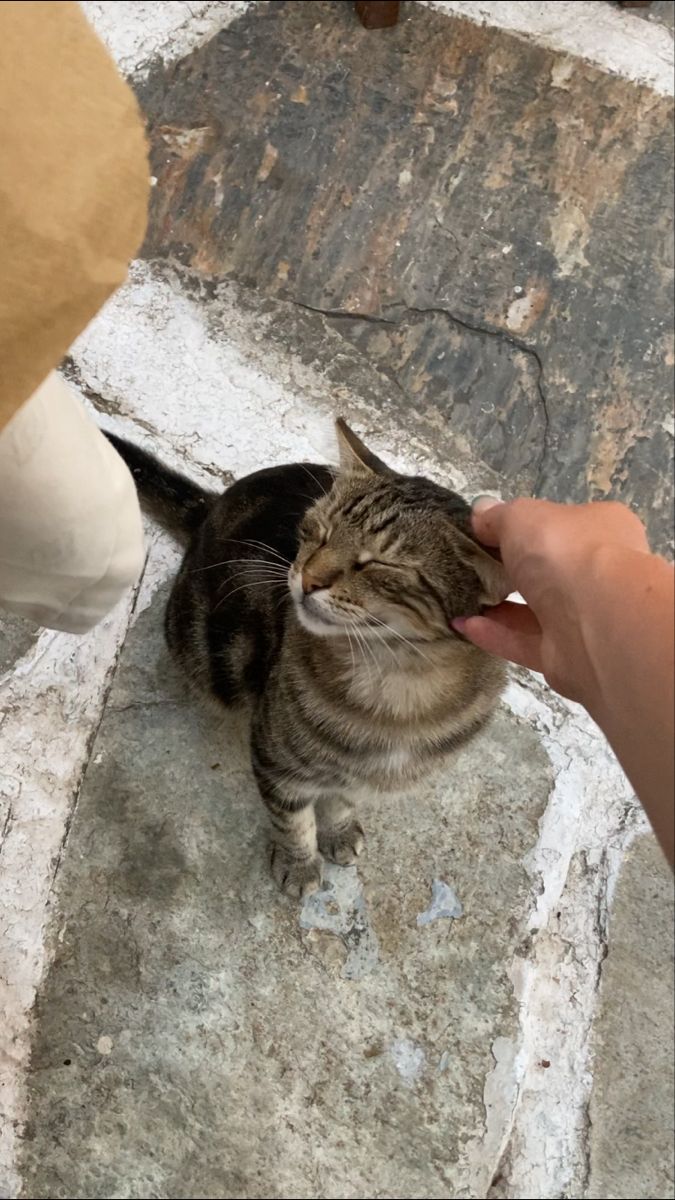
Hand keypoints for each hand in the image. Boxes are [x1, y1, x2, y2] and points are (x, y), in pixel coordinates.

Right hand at [453, 498, 649, 706]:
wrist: (596, 623)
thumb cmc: (564, 552)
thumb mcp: (522, 517)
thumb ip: (499, 515)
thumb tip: (482, 512)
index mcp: (600, 528)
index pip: (558, 524)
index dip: (522, 527)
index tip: (485, 532)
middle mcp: (596, 572)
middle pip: (546, 568)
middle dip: (508, 568)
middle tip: (468, 566)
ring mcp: (583, 616)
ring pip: (534, 608)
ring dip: (496, 604)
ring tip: (458, 595)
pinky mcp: (566, 655)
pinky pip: (524, 641)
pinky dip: (494, 634)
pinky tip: (462, 623)